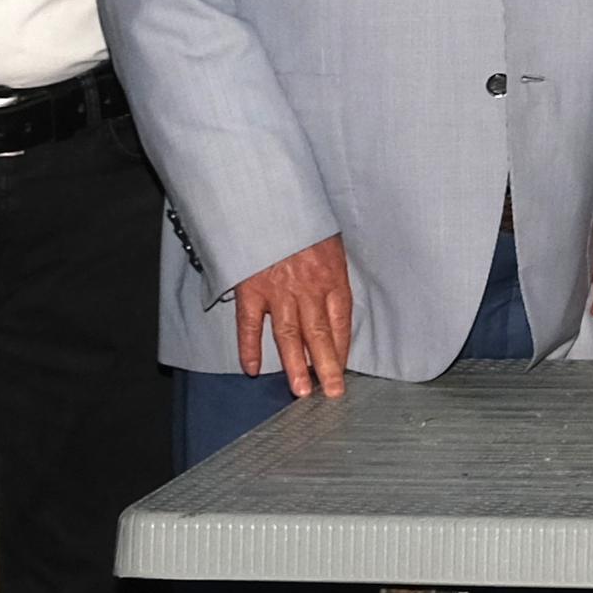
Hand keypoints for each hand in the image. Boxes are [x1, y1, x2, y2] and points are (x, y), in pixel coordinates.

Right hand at [234, 235, 354, 398]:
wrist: (266, 199)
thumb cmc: (302, 219)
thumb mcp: (329, 240)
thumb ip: (331, 271)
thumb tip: (334, 300)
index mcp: (331, 276)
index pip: (341, 321)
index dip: (342, 349)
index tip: (343, 371)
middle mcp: (307, 288)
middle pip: (319, 334)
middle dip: (327, 367)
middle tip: (332, 393)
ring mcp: (277, 291)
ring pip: (289, 336)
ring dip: (294, 365)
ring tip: (301, 391)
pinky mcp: (250, 289)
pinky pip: (250, 324)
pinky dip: (248, 348)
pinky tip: (251, 368)